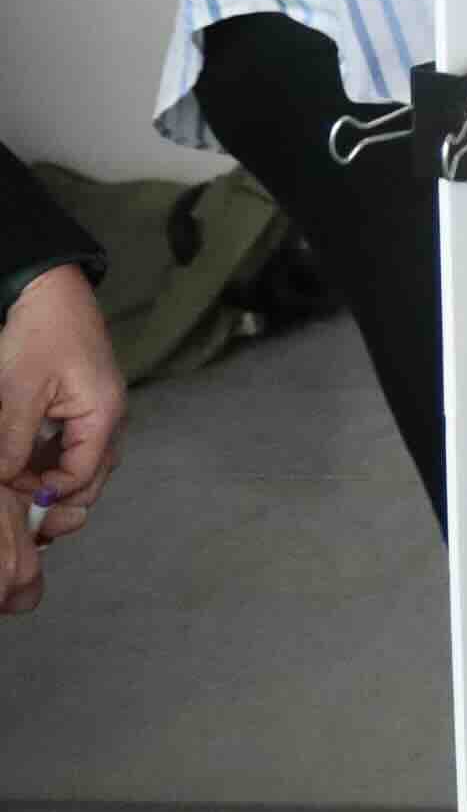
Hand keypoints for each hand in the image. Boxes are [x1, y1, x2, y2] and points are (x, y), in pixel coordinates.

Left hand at [1, 266, 126, 613]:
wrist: (52, 293)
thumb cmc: (40, 337)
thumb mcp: (19, 392)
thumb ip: (14, 442)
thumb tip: (4, 483)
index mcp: (103, 417)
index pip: (81, 477)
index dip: (46, 497)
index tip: (11, 498)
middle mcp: (111, 420)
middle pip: (93, 479)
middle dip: (60, 503)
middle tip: (24, 519)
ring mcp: (101, 413)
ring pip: (86, 467)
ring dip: (55, 486)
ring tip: (22, 496)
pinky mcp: (86, 406)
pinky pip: (76, 448)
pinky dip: (53, 466)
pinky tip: (26, 469)